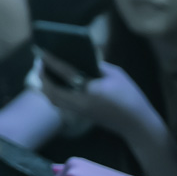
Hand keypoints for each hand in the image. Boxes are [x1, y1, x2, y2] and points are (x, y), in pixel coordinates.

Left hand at [39, 60, 160, 140]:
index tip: (39, 51)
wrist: (137, 124)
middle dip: (43, 75)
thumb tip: (81, 57)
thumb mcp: (116, 75)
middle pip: (52, 89)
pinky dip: (51, 93)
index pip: (65, 72)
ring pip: (52, 99)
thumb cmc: (130, 96)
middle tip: (39, 62)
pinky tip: (52, 84)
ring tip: (43, 71)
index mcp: (91, 89)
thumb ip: (97, 65)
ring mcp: (79, 111)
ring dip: (44, 85)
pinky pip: (59, 104)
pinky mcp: (80, 115)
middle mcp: (81, 101)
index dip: (51, 61)